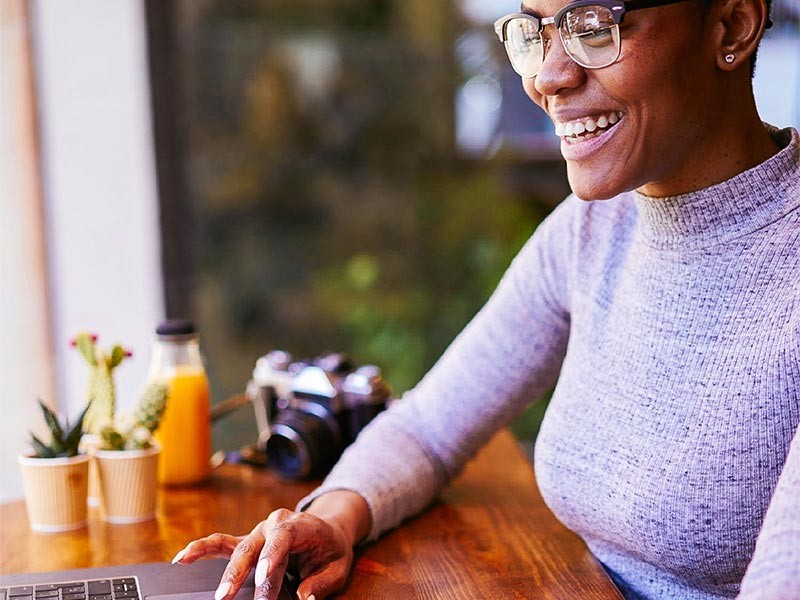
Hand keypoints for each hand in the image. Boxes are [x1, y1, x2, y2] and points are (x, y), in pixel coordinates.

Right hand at [172, 507, 353, 599]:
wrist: (327, 529)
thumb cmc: (332, 548)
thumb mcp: (338, 566)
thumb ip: (322, 582)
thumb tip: (304, 598)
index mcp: (299, 524)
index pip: (283, 537)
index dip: (271, 557)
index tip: (263, 578)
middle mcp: (275, 524)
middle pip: (254, 547)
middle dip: (240, 573)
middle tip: (228, 597)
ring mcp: (258, 532)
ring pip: (236, 548)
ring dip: (225, 571)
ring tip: (216, 592)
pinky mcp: (247, 542)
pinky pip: (221, 544)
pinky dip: (201, 549)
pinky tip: (183, 559)